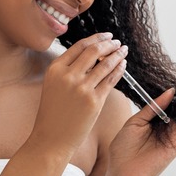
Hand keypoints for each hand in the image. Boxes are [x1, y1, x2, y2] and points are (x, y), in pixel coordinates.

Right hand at [29, 33, 127, 157]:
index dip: (97, 38)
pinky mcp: (94, 101)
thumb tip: (92, 54)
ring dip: (118, 54)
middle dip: (109, 44)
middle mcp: (68, 76)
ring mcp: (81, 88)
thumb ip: (69, 69)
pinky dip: (119, 70)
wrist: (51, 140)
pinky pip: (111, 80)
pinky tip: (123, 65)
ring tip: (124, 51)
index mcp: (55, 69)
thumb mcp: (53, 85)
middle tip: (118, 42)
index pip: (80, 46)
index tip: (107, 36)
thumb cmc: (53, 113)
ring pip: (105, 64)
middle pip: (94, 51)